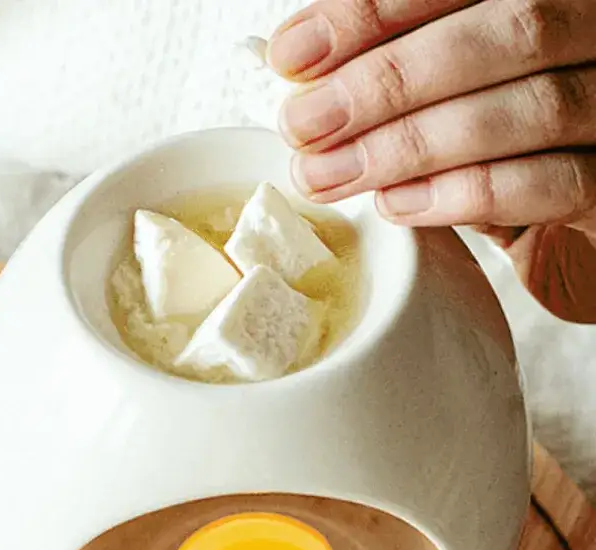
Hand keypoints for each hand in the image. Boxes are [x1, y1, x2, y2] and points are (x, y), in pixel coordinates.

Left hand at [267, 0, 595, 322]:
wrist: (571, 218)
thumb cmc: (500, 136)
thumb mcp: (447, 82)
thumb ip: (397, 59)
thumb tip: (301, 68)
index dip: (373, 12)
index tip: (293, 55)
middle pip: (513, 31)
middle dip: (388, 82)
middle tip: (306, 125)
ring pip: (531, 108)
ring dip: (411, 145)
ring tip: (331, 174)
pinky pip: (553, 183)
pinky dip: (465, 193)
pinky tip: (397, 203)